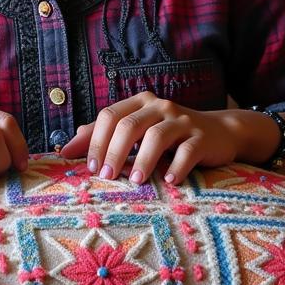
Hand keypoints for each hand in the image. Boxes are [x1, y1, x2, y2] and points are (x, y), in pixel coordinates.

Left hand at [58, 92, 238, 185]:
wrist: (219, 133)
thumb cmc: (170, 135)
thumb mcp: (137, 130)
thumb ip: (103, 135)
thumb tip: (65, 148)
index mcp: (140, 102)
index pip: (110, 115)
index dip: (96, 141)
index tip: (90, 168)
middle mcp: (160, 106)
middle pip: (129, 125)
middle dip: (114, 152)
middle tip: (106, 176)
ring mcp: (182, 121)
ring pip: (157, 136)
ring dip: (142, 161)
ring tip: (134, 181)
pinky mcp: (202, 137)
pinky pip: (187, 151)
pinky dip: (176, 167)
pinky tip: (168, 181)